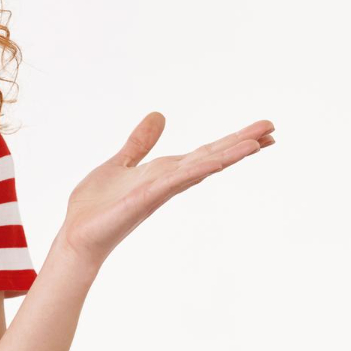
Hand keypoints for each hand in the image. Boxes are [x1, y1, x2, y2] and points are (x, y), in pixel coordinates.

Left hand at [57, 112, 274, 265]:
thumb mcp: (120, 163)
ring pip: (201, 168)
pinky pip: (174, 181)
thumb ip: (140, 143)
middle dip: (241, 144)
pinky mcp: (145, 198)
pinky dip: (194, 171)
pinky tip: (215, 161)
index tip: (261, 130)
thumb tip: (158, 115)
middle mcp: (169, 181)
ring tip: (258, 143)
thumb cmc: (96, 207)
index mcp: (164, 172)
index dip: (232, 141)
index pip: (206, 153)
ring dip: (229, 156)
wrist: (77, 235)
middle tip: (273, 129)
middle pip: (212, 158)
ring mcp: (160, 190)